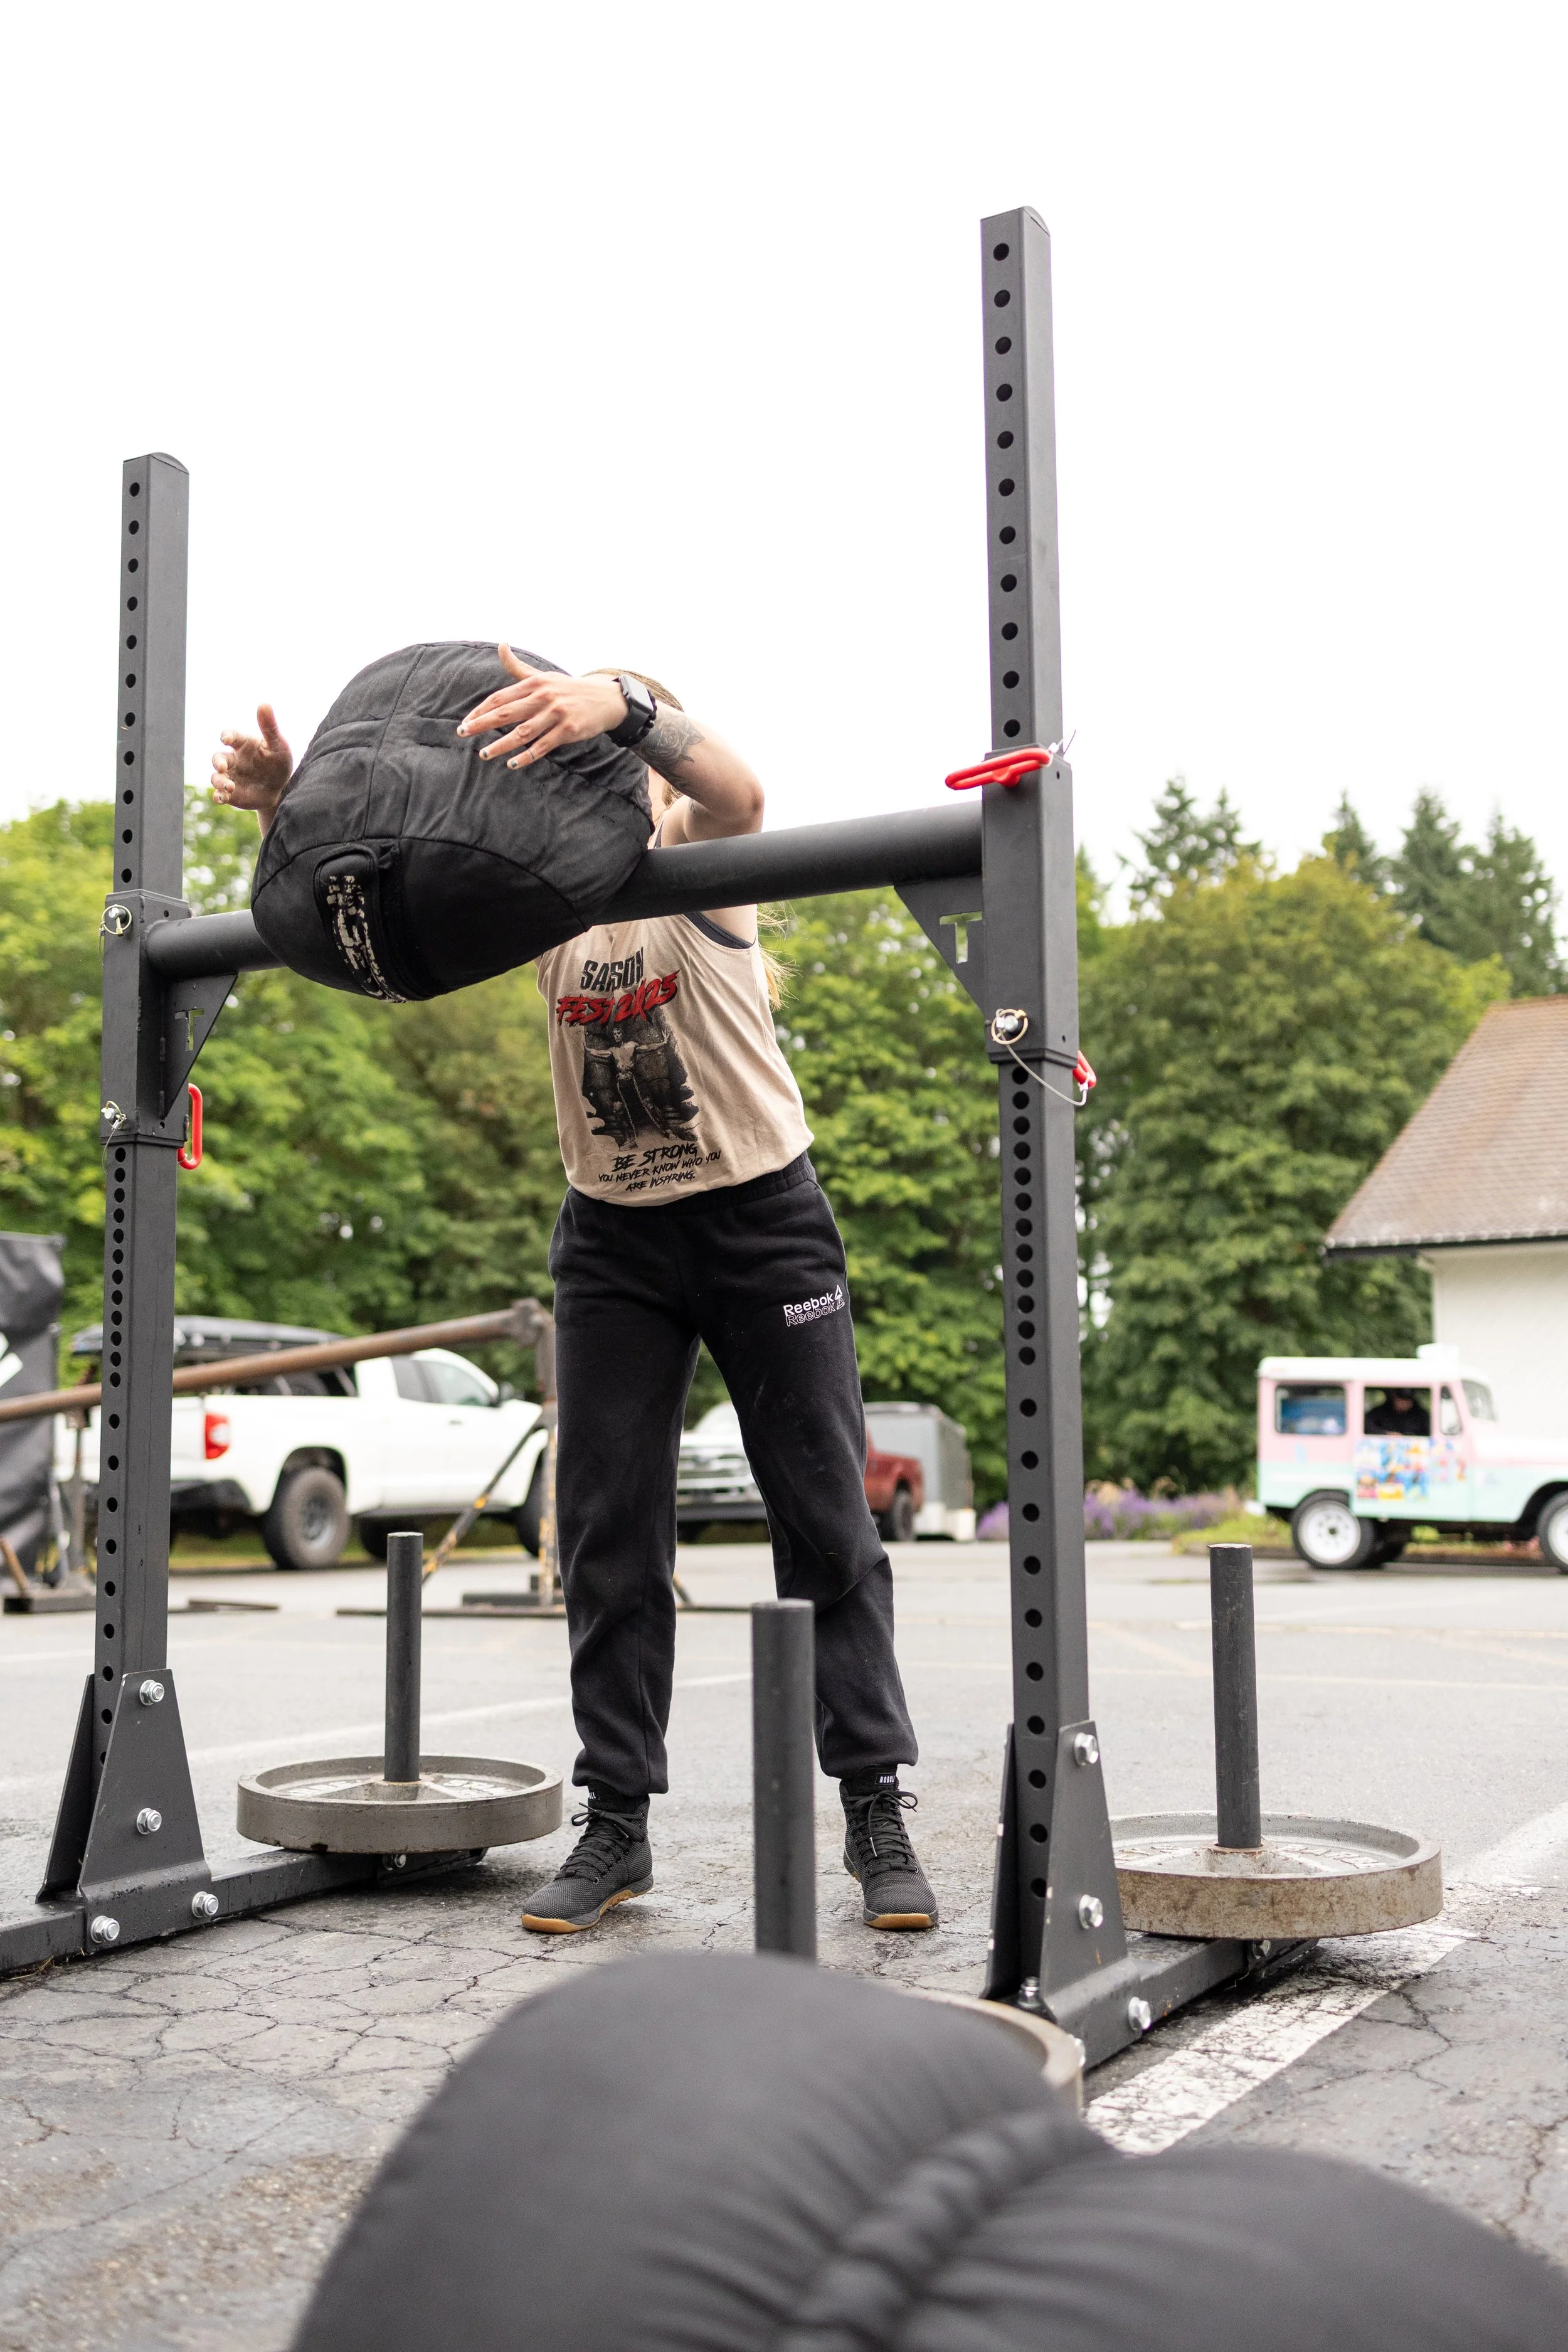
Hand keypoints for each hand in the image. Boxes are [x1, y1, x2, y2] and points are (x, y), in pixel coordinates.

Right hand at [211, 705, 292, 821]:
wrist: (281, 789)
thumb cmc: (279, 762)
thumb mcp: (278, 745)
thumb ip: (270, 727)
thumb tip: (264, 704)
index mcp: (243, 744)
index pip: (230, 736)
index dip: (227, 736)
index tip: (226, 739)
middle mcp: (233, 759)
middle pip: (217, 758)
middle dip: (218, 762)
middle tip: (224, 767)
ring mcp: (230, 776)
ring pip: (216, 777)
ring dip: (219, 781)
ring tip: (229, 787)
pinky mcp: (231, 793)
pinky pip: (219, 794)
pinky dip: (218, 796)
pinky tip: (222, 799)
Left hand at [457, 647, 627, 768]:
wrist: (606, 699)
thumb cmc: (569, 689)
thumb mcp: (544, 676)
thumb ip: (518, 667)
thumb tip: (501, 645)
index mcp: (534, 683)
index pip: (500, 698)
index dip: (480, 710)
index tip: (466, 723)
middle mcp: (543, 697)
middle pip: (506, 713)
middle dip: (482, 724)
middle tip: (463, 733)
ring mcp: (556, 714)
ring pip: (523, 732)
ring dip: (501, 744)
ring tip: (484, 754)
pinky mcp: (569, 730)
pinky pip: (543, 746)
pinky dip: (527, 756)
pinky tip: (512, 763)